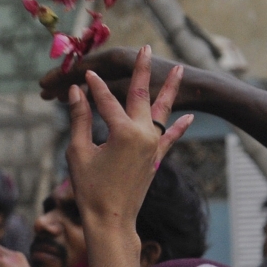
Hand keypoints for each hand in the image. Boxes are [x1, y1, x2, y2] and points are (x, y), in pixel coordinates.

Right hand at [66, 46, 191, 228]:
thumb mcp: (78, 152)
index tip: (83, 73)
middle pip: (141, 95)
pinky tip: (189, 116)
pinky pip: (171, 136)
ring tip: (180, 69)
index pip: (105, 100)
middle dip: (142, 70)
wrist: (112, 218)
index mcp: (123, 131)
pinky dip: (179, 126)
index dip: (92, 86)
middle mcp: (144, 134)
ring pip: (163, 110)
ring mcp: (154, 145)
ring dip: (170, 90)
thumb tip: (76, 91)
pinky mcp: (157, 157)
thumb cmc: (90, 188)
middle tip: (146, 48)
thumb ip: (80, 119)